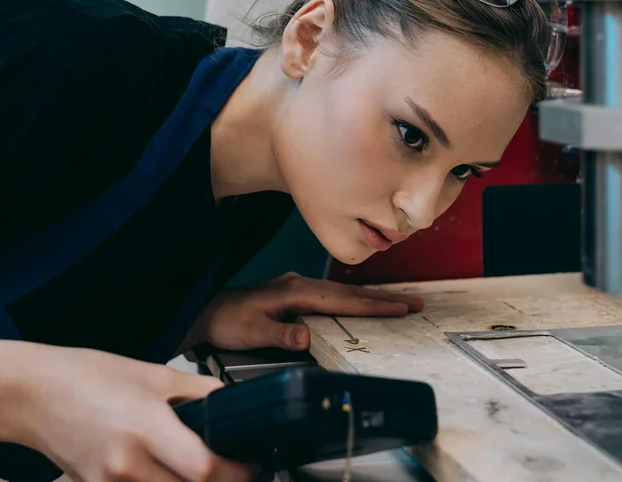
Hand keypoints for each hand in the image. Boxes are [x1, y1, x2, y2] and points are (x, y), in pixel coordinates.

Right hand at [23, 347, 254, 481]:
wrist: (33, 394)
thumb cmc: (87, 377)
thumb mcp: (154, 374)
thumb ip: (200, 393)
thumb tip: (235, 404)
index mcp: (146, 427)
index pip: (206, 470)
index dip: (238, 471)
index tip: (249, 462)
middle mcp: (127, 464)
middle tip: (231, 469)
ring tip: (198, 471)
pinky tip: (166, 475)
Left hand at [190, 273, 424, 351]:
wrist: (207, 311)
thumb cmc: (227, 321)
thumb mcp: (252, 332)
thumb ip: (280, 334)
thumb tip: (306, 337)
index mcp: (295, 291)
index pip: (343, 300)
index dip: (374, 305)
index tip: (400, 309)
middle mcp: (300, 284)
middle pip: (351, 292)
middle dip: (385, 298)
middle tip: (415, 304)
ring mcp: (299, 287)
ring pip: (344, 292)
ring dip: (373, 298)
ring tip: (399, 304)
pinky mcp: (296, 294)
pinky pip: (334, 296)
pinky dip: (355, 299)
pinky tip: (364, 305)